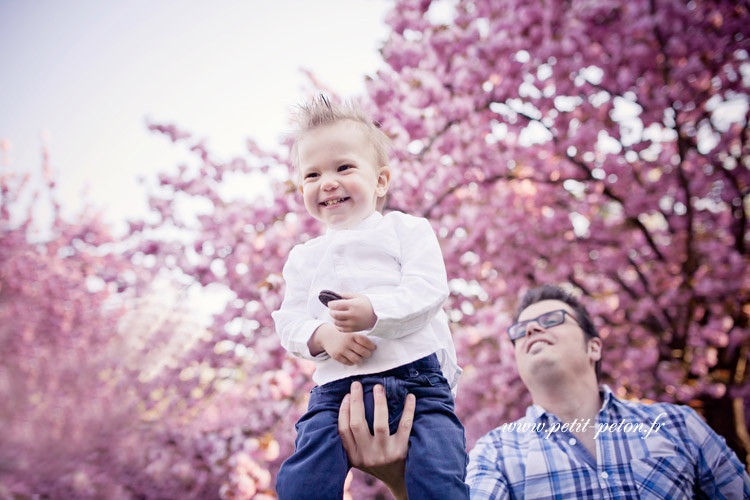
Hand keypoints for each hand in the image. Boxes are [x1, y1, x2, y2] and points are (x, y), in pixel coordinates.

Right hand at [308, 323, 375, 364]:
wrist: (328, 336)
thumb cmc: (344, 335)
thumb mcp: (351, 333)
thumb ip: (360, 338)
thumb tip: (373, 347)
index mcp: (352, 335)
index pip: (365, 341)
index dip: (371, 345)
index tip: (373, 348)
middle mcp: (347, 342)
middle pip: (362, 352)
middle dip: (368, 354)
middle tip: (368, 354)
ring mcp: (341, 350)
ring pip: (356, 359)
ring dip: (360, 359)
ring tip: (360, 357)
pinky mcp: (337, 356)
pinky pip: (348, 363)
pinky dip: (352, 362)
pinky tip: (352, 359)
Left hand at [329, 293, 376, 331]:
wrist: (376, 316)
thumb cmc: (365, 304)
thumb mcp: (357, 296)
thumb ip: (345, 295)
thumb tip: (333, 295)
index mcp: (353, 305)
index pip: (335, 305)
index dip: (330, 304)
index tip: (331, 303)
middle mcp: (352, 315)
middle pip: (334, 314)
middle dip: (331, 311)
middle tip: (333, 309)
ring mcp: (352, 323)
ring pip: (336, 322)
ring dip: (334, 318)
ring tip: (338, 315)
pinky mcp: (353, 330)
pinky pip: (340, 329)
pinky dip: (338, 325)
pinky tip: (341, 321)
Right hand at [338, 381, 413, 499]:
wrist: (398, 479)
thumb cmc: (376, 461)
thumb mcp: (359, 456)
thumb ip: (351, 439)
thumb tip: (346, 405)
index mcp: (354, 456)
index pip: (343, 430)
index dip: (344, 410)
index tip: (347, 395)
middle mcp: (368, 456)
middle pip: (358, 424)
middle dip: (356, 401)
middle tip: (357, 384)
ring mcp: (385, 453)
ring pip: (380, 424)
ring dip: (379, 402)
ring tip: (378, 387)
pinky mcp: (402, 450)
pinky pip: (405, 426)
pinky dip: (408, 410)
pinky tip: (409, 397)